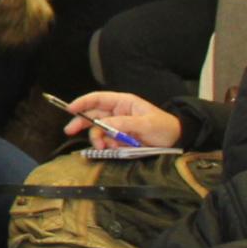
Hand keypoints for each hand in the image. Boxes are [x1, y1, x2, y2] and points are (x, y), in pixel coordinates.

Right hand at [62, 91, 182, 151]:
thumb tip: (103, 124)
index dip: (82, 102)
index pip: (98, 99)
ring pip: (99, 131)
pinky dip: (108, 147)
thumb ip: (123, 123)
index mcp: (123, 103)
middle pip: (93, 115)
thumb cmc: (164, 126)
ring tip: (106, 147)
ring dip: (99, 139)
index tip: (70, 109)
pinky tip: (117, 149)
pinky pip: (107, 142)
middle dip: (82, 123)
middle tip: (70, 131)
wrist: (176, 141)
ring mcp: (118, 126)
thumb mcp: (145, 123)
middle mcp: (117, 113)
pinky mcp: (120, 139)